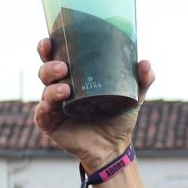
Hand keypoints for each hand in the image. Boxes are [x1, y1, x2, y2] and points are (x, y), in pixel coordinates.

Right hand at [33, 37, 154, 171]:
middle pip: (45, 71)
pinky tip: (48, 106)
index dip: (48, 47)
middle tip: (63, 67)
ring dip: (51, 88)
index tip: (49, 41)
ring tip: (65, 89)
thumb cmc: (118, 117)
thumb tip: (146, 63)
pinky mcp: (50, 124)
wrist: (114, 147)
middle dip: (50, 66)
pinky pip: (41, 115)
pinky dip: (42, 110)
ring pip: (45, 91)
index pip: (55, 57)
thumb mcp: (132, 96)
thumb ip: (140, 80)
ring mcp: (54, 106)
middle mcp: (59, 88)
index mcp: (73, 76)